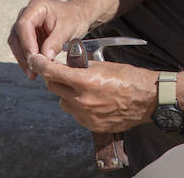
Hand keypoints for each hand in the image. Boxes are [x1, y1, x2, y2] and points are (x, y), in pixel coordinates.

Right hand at [8, 0, 92, 79]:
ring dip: (24, 60)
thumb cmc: (74, 17)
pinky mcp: (28, 36)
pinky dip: (28, 60)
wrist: (78, 16)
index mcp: (36, 7)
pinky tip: (35, 71)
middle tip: (32, 71)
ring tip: (33, 74)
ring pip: (17, 44)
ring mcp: (26, 26)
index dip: (26, 42)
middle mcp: (27, 14)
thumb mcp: (69, 27)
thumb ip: (56, 41)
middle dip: (23, 54)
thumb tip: (44, 57)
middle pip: (17, 36)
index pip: (24, 24)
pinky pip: (23, 49)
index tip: (33, 57)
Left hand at [29, 53, 157, 132]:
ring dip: (65, 93)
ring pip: (62, 102)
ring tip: (80, 88)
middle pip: (53, 87)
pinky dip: (77, 106)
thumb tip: (66, 64)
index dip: (40, 64)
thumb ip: (82, 66)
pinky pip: (75, 114)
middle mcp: (82, 100)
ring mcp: (86, 115)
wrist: (147, 99)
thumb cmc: (129, 78)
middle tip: (60, 72)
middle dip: (54, 78)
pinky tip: (89, 100)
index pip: (52, 72)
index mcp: (85, 81)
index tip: (35, 59)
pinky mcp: (91, 125)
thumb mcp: (104, 65)